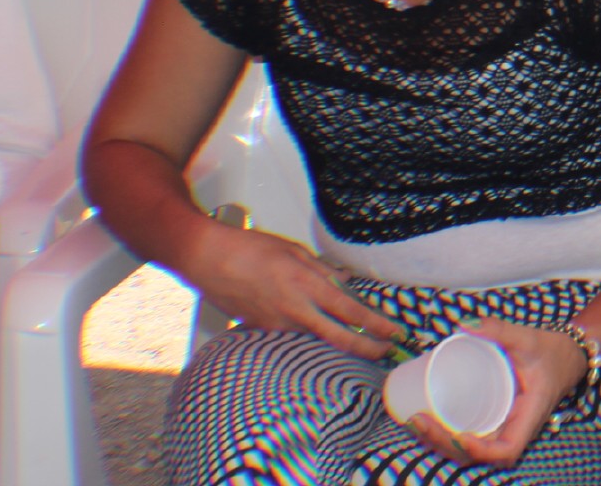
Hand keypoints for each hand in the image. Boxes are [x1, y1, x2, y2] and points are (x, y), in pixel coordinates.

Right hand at [185, 221, 403, 359]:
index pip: (351, 311)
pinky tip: (316, 327)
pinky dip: (310, 332)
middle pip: (339, 338)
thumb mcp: (294, 250)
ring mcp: (277, 323)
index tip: (394, 332)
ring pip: (317, 337)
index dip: (376, 325)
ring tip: (359, 340)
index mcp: (306, 285)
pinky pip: (294, 333)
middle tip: (385, 351)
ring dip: (338, 340)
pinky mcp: (262, 329)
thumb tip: (344, 280)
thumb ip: (322, 269)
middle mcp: (295, 310)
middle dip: (367, 348)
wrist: (206, 260)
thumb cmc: (248, 249)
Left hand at [409, 316, 588, 467]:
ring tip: (414, 422)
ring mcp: (502, 427)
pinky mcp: (493, 420)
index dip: (480, 451)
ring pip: (469, 450)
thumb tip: (462, 326)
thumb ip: (499, 330)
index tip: (457, 435)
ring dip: (439, 443)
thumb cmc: (551, 352)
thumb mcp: (528, 338)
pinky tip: (425, 423)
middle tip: (417, 420)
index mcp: (529, 415)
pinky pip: (469, 438)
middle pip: (478, 455)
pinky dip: (446, 436)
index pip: (506, 450)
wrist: (567, 356)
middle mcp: (514, 428)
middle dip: (444, 444)